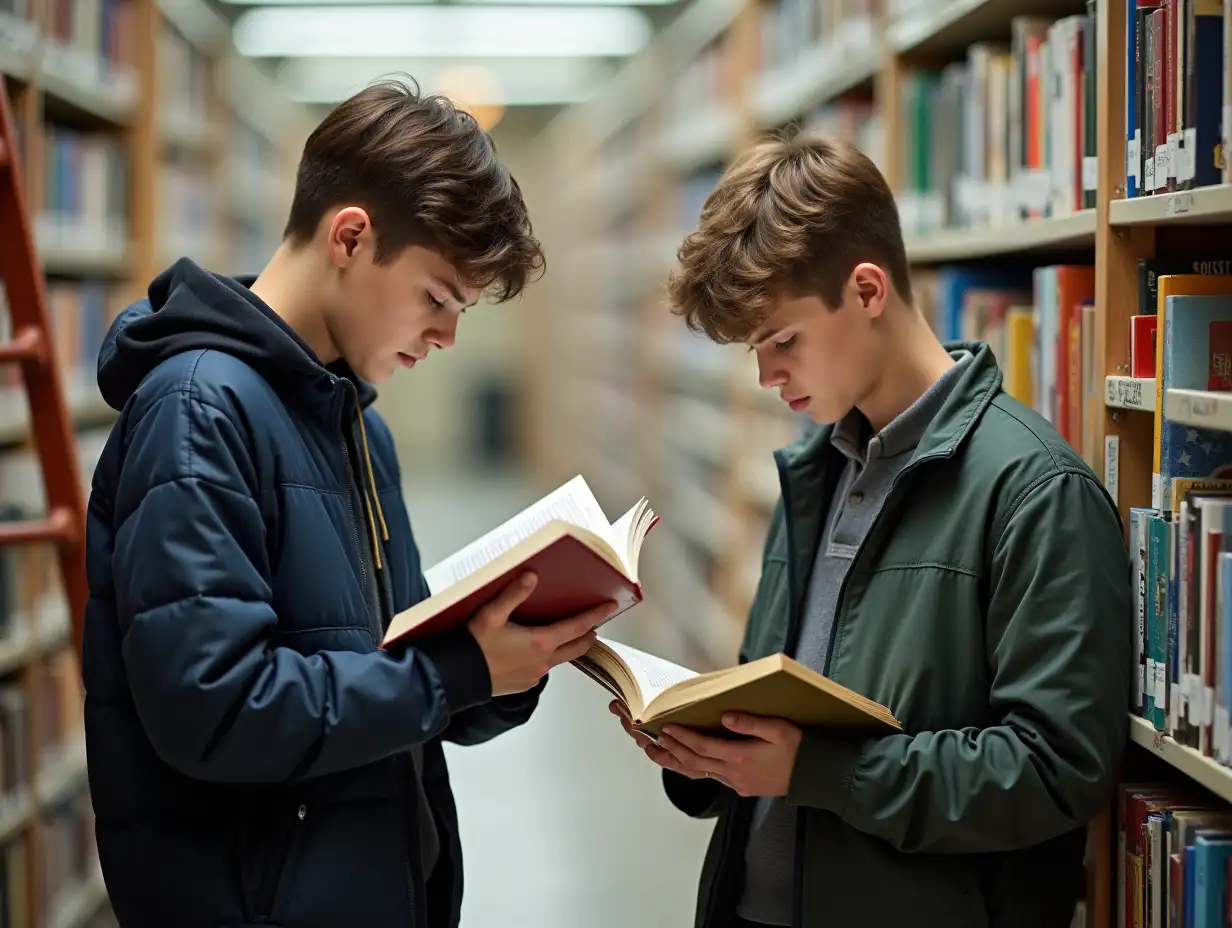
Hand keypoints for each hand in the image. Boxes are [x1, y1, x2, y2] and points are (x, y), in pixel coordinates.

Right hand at [469, 572, 613, 696]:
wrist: (456, 678)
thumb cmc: (472, 647)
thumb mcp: (491, 615)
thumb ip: (513, 594)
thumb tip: (531, 577)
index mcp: (540, 643)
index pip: (578, 627)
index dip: (596, 616)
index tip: (610, 607)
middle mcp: (542, 662)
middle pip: (577, 647)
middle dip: (589, 634)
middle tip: (596, 624)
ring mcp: (534, 675)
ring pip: (561, 658)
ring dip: (570, 646)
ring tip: (572, 635)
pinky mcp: (524, 683)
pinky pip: (544, 668)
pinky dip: (551, 656)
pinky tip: (541, 649)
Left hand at [612, 703, 801, 797]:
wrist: (815, 777)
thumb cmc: (800, 749)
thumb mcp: (779, 729)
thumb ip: (750, 723)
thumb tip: (725, 717)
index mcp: (742, 757)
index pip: (703, 747)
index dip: (683, 737)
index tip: (667, 727)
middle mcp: (734, 773)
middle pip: (694, 762)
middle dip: (670, 748)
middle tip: (652, 736)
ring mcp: (736, 783)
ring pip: (697, 772)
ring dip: (674, 761)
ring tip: (654, 751)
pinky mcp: (740, 787)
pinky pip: (709, 777)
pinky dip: (691, 768)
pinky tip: (681, 761)